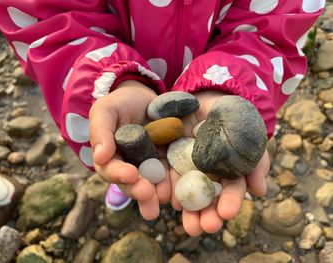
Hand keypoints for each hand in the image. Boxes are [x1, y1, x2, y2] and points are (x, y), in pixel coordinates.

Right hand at [89, 80, 170, 219]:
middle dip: (139, 191)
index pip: (111, 170)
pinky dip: (174, 183)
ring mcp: (149, 166)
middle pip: (131, 184)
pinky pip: (171, 175)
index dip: (119, 174)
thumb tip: (100, 157)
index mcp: (110, 157)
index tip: (131, 175)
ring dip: (157, 195)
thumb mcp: (106, 110)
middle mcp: (129, 166)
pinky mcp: (167, 162)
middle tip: (147, 195)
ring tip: (164, 199)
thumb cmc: (121, 103)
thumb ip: (100, 131)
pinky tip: (179, 190)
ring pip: (151, 185)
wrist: (146, 97)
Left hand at [169, 90, 269, 235]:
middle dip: (206, 215)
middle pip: (207, 198)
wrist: (208, 98)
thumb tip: (260, 191)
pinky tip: (164, 196)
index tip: (227, 214)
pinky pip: (166, 173)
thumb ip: (255, 160)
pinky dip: (165, 186)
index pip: (230, 190)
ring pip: (186, 191)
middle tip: (204, 228)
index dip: (230, 202)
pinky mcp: (169, 158)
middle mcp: (207, 174)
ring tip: (186, 223)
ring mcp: (187, 167)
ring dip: (186, 208)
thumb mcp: (248, 134)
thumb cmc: (233, 117)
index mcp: (227, 172)